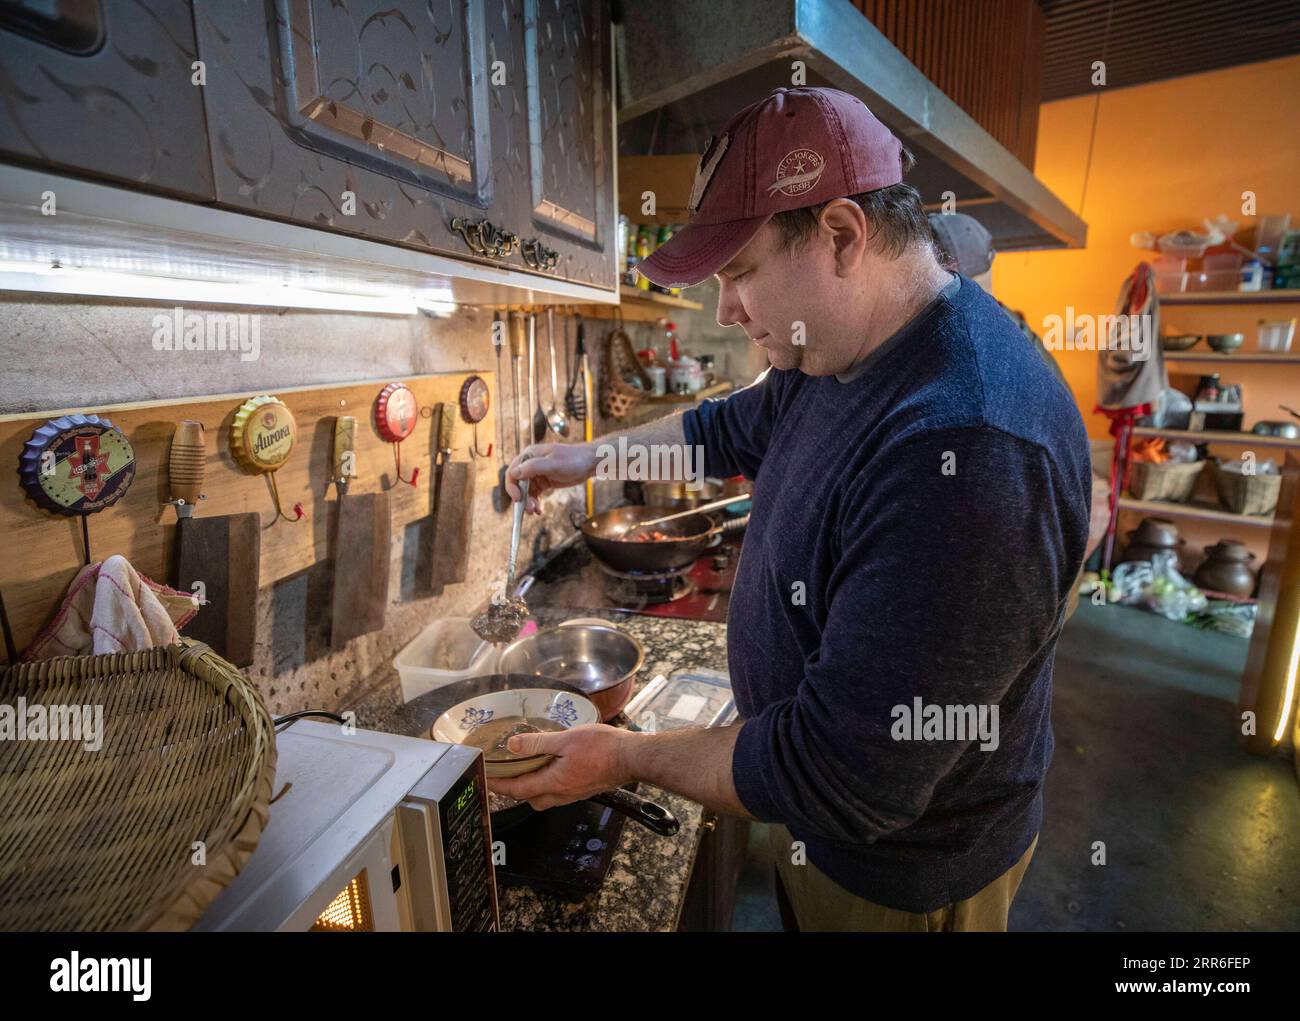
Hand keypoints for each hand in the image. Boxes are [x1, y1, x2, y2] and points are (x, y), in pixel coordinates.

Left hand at [488, 724, 639, 809]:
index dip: (499, 786)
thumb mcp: (566, 739)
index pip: (518, 789)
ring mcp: (574, 794)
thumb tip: (513, 746)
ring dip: (531, 788)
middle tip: (503, 775)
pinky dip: (547, 784)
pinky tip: (551, 769)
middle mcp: (562, 793)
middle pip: (530, 799)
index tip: (486, 780)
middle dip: (514, 790)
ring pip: (545, 798)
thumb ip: (538, 743)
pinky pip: (558, 792)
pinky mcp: (584, 789)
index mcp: (554, 782)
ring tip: (524, 770)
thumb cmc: (603, 748)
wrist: (632, 758)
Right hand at [505, 442, 597, 513]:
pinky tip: (539, 510)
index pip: (512, 472)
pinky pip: (534, 494)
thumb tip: (514, 473)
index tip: (518, 499)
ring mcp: (536, 473)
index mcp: (529, 456)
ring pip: (526, 491)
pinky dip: (535, 502)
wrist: (589, 463)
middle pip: (518, 484)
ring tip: (535, 511)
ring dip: (528, 502)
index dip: (512, 487)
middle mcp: (530, 464)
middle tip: (529, 510)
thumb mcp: (553, 464)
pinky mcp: (544, 481)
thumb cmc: (573, 459)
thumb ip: (533, 467)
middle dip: (522, 498)